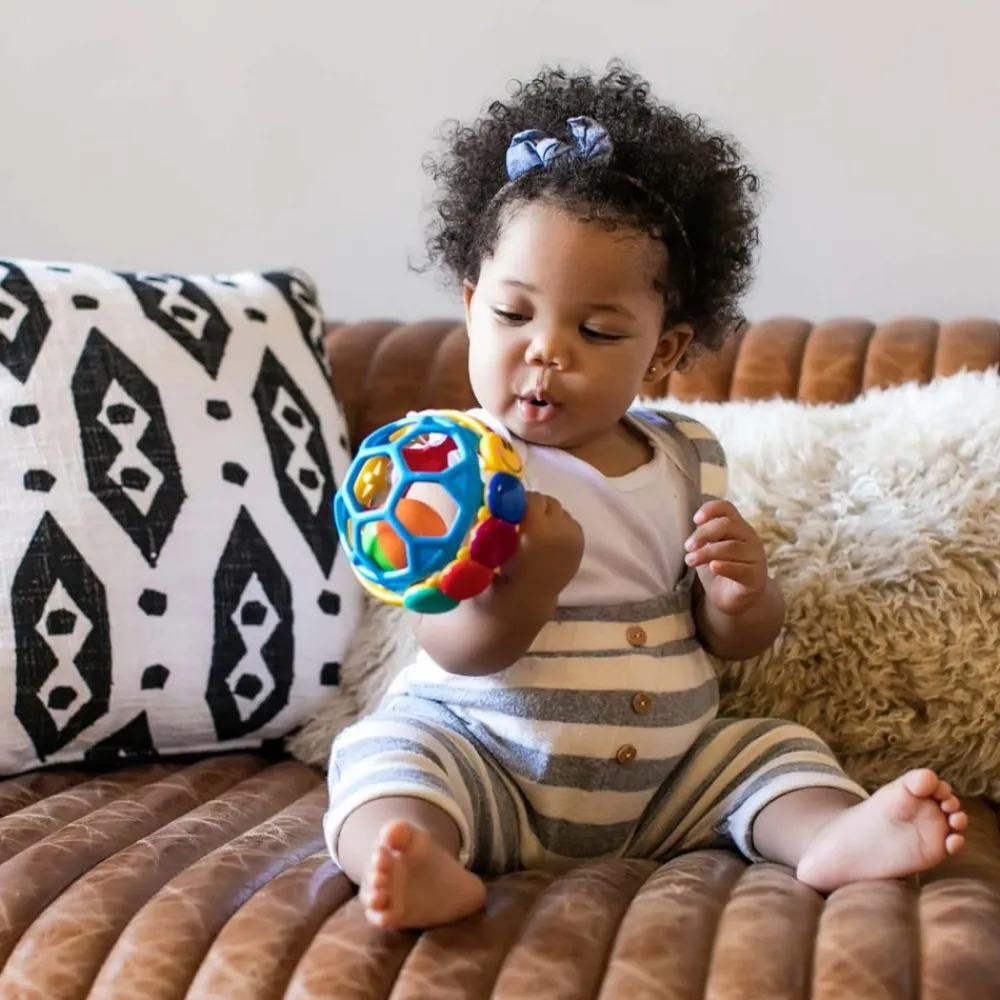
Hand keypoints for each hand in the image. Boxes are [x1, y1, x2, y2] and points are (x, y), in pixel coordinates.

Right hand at [505, 491, 583, 598]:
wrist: (528, 598)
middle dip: (534, 506)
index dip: (520, 500)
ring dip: (548, 515)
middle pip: (548, 501)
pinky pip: (570, 523)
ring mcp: (573, 538)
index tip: (510, 506)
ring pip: (560, 511)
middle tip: (521, 517)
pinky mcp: (580, 545)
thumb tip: (501, 498)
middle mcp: (559, 530)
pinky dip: (560, 525)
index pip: (532, 498)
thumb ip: (501, 518)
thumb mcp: (496, 543)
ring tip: (535, 529)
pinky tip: (548, 537)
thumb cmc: (506, 573)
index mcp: (537, 530)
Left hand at [684, 500, 767, 615]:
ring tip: (690, 561)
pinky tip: (712, 567)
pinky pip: (741, 569)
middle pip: (727, 525)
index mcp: (737, 526)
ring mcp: (755, 557)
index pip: (727, 508)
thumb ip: (704, 536)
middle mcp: (749, 537)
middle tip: (687, 547)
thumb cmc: (720, 569)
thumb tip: (696, 525)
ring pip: (731, 547)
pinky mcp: (756, 578)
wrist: (734, 599)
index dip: (710, 509)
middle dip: (703, 534)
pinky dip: (725, 567)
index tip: (695, 520)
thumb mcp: (708, 549)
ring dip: (706, 553)